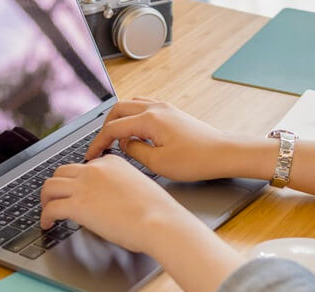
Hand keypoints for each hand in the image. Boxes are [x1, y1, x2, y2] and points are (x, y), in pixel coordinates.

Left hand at [40, 154, 244, 291]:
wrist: (159, 221)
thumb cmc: (157, 211)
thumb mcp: (139, 187)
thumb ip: (121, 187)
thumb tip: (111, 201)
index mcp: (112, 162)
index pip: (85, 166)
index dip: (77, 180)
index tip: (76, 190)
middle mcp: (95, 169)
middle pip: (61, 171)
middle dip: (56, 185)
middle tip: (54, 198)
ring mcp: (84, 186)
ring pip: (49, 186)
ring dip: (45, 199)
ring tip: (46, 210)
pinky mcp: (77, 205)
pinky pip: (50, 208)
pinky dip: (45, 217)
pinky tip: (47, 224)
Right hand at [86, 98, 235, 181]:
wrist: (223, 154)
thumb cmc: (196, 160)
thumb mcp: (158, 164)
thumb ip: (135, 151)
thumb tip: (125, 145)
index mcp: (149, 119)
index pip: (113, 128)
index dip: (98, 142)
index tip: (91, 155)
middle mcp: (156, 108)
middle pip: (118, 110)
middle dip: (105, 127)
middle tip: (101, 145)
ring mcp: (165, 108)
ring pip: (131, 105)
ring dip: (119, 120)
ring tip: (117, 139)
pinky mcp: (173, 113)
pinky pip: (145, 107)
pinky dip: (134, 117)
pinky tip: (136, 133)